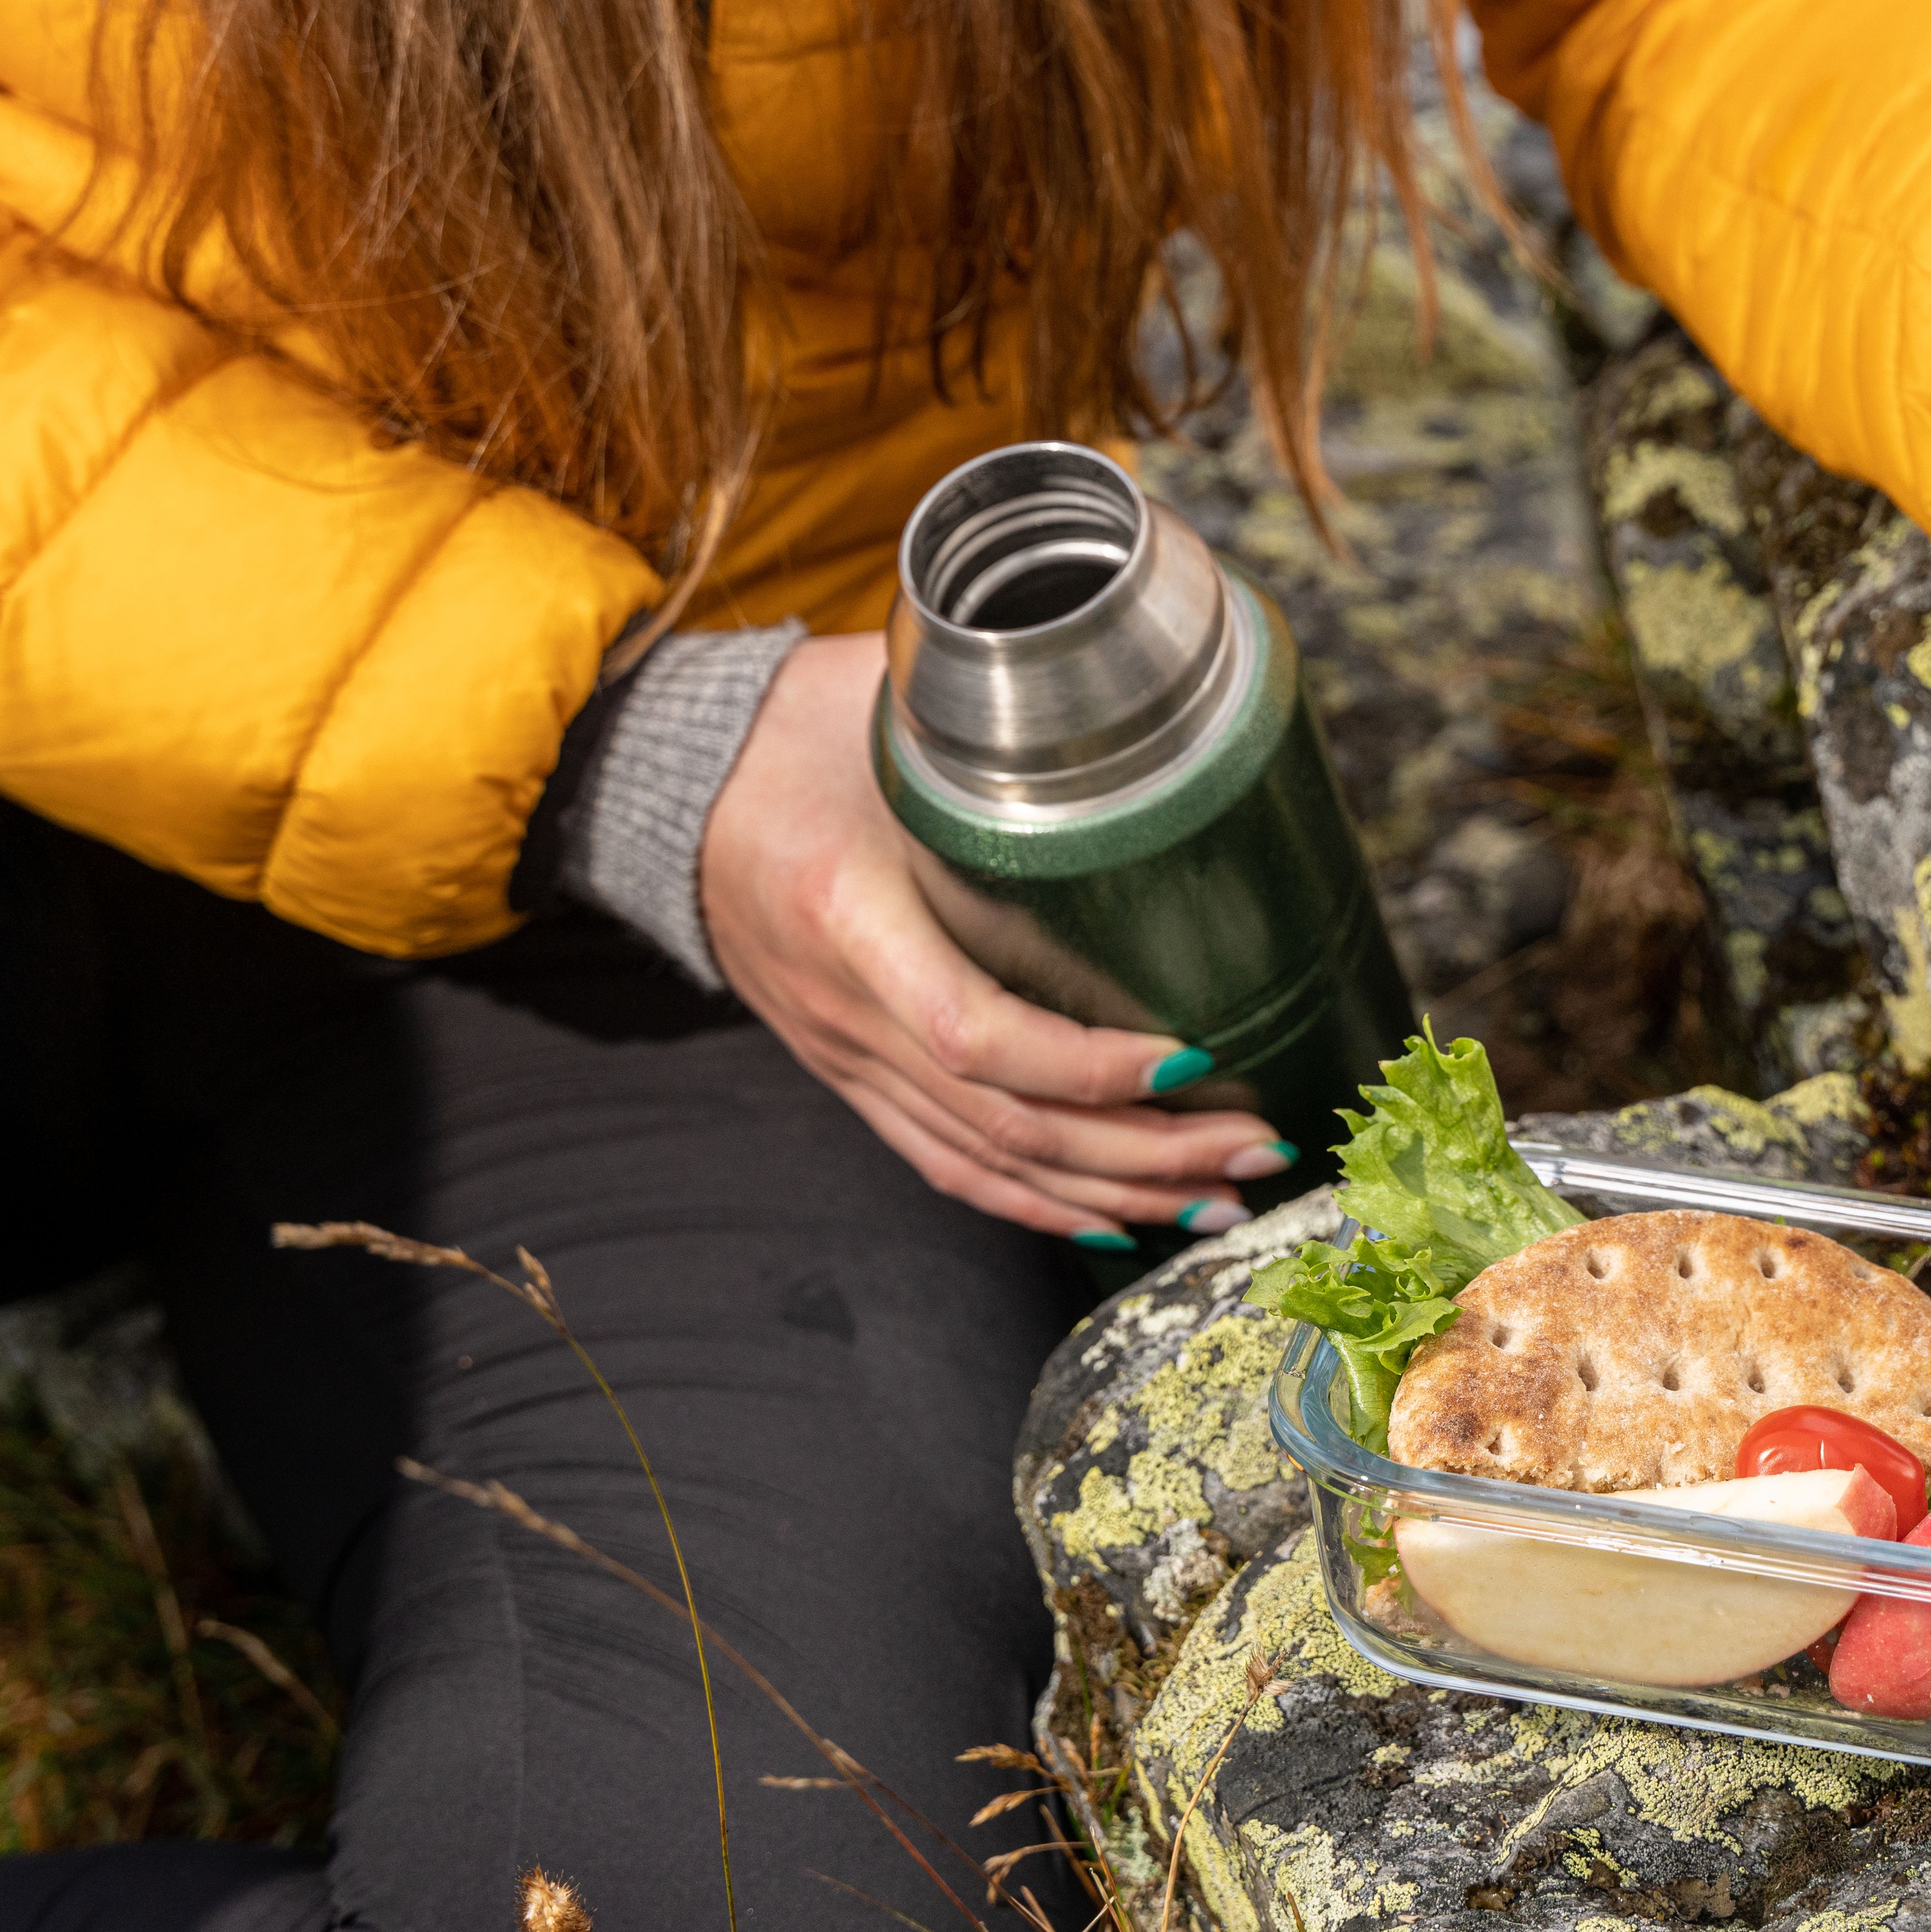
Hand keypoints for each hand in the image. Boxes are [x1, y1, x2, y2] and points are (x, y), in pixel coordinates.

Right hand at [698, 634, 1285, 1239]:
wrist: (673, 783)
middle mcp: (845, 1010)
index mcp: (847, 916)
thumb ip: (998, 727)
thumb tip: (1137, 712)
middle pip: (1003, 1123)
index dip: (1087, 1066)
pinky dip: (1036, 1202)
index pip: (973, 1032)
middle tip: (1257, 1147)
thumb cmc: (795, 732)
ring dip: (1112, 1192)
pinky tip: (1116, 1219)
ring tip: (1219, 1200)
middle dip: (1144, 1153)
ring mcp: (844, 1055)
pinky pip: (945, 1164)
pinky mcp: (851, 1073)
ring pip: (985, 1163)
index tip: (1193, 1055)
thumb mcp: (888, 713)